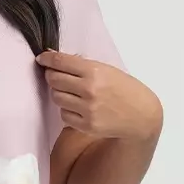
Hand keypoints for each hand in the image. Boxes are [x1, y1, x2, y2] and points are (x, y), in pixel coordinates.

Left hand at [36, 50, 161, 141]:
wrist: (141, 116)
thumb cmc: (125, 89)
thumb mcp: (107, 70)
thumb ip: (82, 65)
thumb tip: (54, 58)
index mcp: (95, 71)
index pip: (61, 62)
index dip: (47, 59)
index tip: (42, 58)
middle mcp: (89, 90)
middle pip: (54, 80)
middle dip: (52, 76)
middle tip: (57, 76)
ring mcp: (86, 109)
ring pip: (56, 97)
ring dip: (60, 93)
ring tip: (72, 93)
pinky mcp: (85, 125)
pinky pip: (64, 115)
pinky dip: (67, 110)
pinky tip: (79, 107)